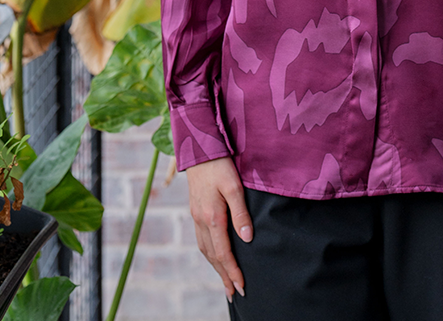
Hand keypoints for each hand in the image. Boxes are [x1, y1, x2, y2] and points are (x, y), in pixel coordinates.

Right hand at [186, 156, 252, 302]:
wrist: (199, 148)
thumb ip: (240, 212)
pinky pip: (201, 240)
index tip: (242, 286)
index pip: (223, 252)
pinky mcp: (195, 211)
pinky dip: (209, 254)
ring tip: (226, 281)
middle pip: (212, 256)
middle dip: (224, 276)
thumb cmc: (220, 165)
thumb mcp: (234, 186)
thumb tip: (247, 238)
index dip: (233, 271)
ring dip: (215, 267)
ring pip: (205, 250)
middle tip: (234, 294)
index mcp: (212, 216)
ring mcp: (196, 216)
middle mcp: (201, 220)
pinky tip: (215, 257)